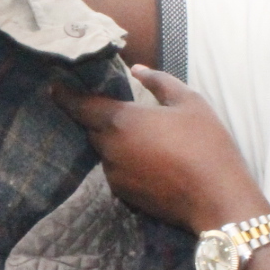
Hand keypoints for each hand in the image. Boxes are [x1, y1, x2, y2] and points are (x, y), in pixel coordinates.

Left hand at [52, 65, 255, 232]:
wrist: (217, 199)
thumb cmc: (207, 145)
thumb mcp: (189, 102)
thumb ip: (160, 82)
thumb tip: (138, 69)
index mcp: (121, 121)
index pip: (81, 105)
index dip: (66, 95)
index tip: (53, 86)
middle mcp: (109, 149)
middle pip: (93, 128)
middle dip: (98, 117)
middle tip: (113, 107)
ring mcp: (114, 176)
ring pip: (105, 151)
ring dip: (115, 141)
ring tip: (142, 136)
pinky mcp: (123, 196)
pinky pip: (117, 171)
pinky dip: (126, 162)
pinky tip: (150, 161)